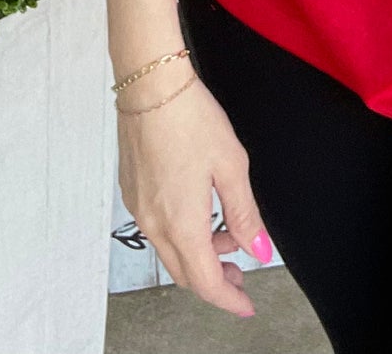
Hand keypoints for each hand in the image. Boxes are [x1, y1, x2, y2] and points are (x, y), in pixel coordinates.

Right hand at [116, 70, 273, 318]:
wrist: (150, 86)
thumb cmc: (191, 118)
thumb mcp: (231, 165)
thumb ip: (245, 214)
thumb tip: (259, 250)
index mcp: (182, 223)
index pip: (206, 282)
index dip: (229, 299)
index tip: (246, 305)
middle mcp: (154, 224)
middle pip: (185, 273)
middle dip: (215, 279)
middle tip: (241, 272)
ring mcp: (139, 209)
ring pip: (171, 252)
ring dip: (200, 254)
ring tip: (227, 232)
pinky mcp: (132, 192)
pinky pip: (159, 229)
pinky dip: (182, 233)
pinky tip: (201, 211)